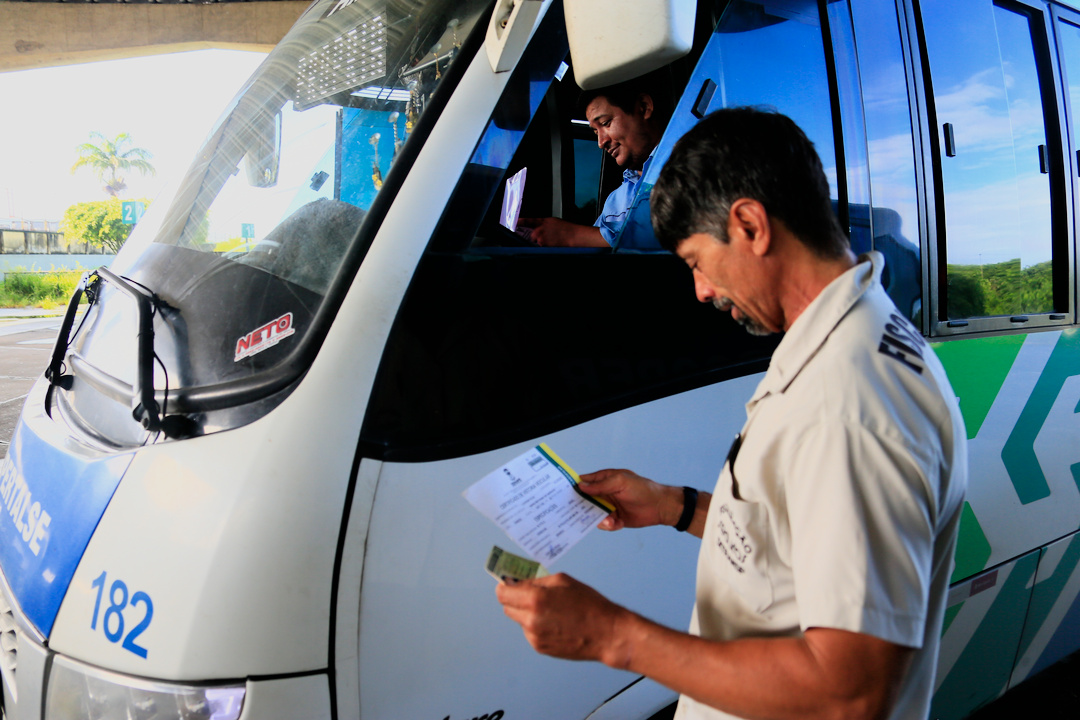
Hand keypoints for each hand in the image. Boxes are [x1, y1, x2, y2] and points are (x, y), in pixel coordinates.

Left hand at [496, 573, 626, 662]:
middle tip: (530, 594)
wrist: (606, 633)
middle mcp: (530, 619)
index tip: (509, 583)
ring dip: (527, 613)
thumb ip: (538, 581)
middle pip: (507, 607)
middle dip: (515, 599)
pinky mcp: (540, 648)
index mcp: (535, 599)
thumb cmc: (590, 605)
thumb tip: (520, 582)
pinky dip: (536, 626)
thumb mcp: (564, 581)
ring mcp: (534, 636)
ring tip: (550, 610)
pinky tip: (555, 623)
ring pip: (519, 620)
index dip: (505, 586)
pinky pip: (530, 632)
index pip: (502, 593)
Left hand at [517, 217, 607, 246]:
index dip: (521, 221)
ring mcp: (540, 236)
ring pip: (537, 242)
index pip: (529, 221)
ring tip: (554, 241)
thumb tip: (540, 230)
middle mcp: (540, 228)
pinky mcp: (542, 243)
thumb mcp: (555, 223)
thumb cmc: (567, 230)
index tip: (515, 222)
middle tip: (549, 239)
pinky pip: (541, 248)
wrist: (574, 235)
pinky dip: (546, 248)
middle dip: (538, 238)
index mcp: (544, 221)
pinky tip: (554, 244)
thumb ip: (545, 225)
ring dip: (543, 244)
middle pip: (533, 235)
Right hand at [578, 469, 683, 530]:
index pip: (585, 481)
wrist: (659, 507)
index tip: (564, 494)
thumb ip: (601, 485)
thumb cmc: (642, 489)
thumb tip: (581, 486)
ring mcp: (609, 506)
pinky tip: (618, 522)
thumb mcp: (620, 482)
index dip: (574, 486)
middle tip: (582, 513)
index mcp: (605, 479)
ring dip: (600, 518)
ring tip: (611, 519)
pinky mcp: (615, 519)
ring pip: (594, 515)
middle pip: (586, 501)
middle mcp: (604, 493)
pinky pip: (604, 524)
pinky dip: (609, 525)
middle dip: (584, 508)